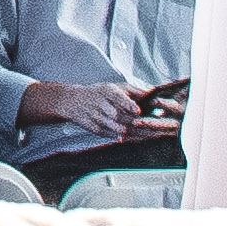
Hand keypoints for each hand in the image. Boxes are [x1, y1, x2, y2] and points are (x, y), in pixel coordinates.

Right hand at [20, 75, 141, 134]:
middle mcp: (100, 103)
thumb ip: (134, 91)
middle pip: (118, 115)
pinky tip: (128, 138)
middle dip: (133, 122)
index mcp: (107, 91)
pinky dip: (117, 137)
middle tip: (147, 126)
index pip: (118, 97)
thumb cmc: (99, 94)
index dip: (128, 104)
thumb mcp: (115, 87)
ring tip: (141, 135)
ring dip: (128, 131)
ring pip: (113, 126)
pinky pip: (107, 133)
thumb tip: (153, 94)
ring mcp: (95, 116)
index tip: (137, 111)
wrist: (72, 101)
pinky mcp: (92, 127)